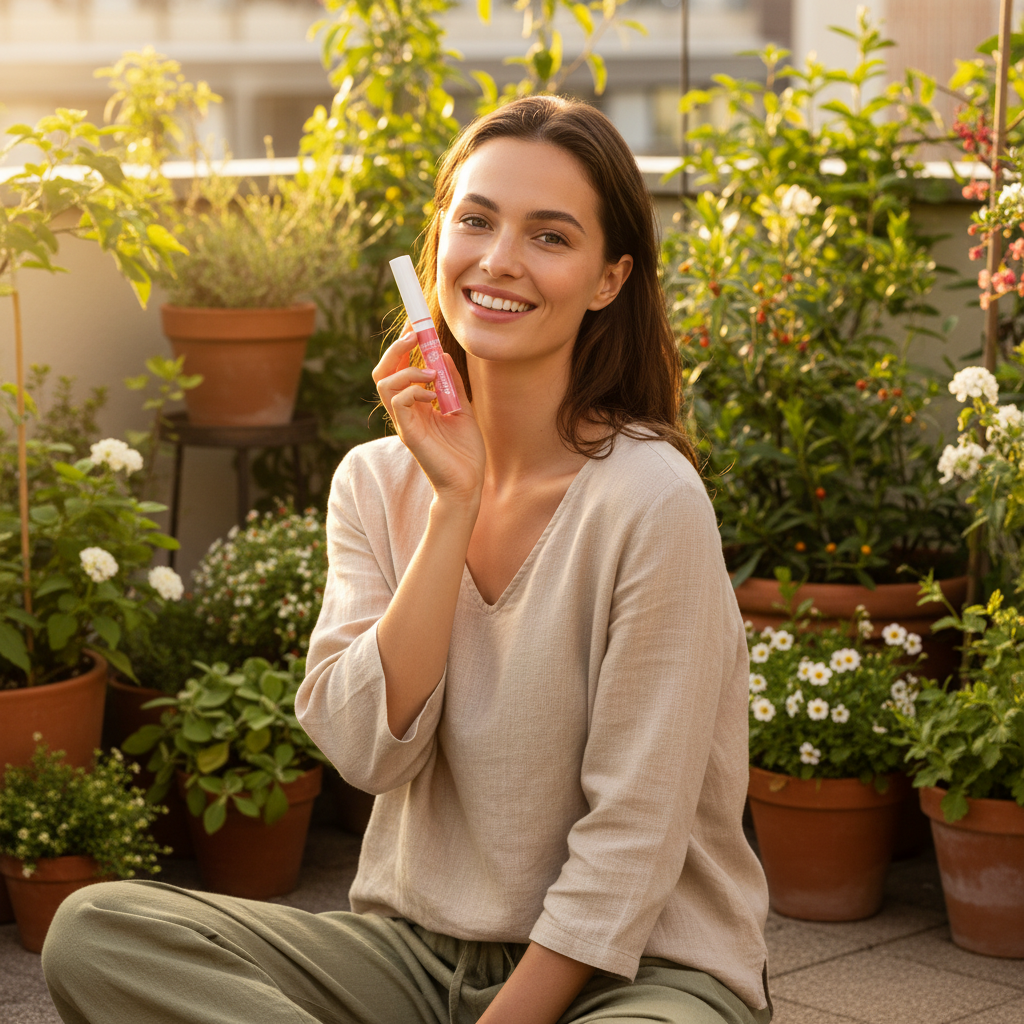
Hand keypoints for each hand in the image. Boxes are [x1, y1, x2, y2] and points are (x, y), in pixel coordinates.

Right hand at [373, 332, 484, 503]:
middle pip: (383, 371)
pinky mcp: (408, 433)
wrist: (468, 482)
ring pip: (384, 383)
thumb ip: (452, 384)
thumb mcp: (462, 408)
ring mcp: (404, 422)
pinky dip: (414, 390)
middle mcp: (405, 411)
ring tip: (432, 374)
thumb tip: (442, 355)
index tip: (415, 325)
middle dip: (396, 348)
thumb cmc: (465, 451)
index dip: (402, 345)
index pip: (397, 368)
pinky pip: (397, 403)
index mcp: (415, 404)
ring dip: (408, 370)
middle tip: (415, 336)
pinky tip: (434, 396)